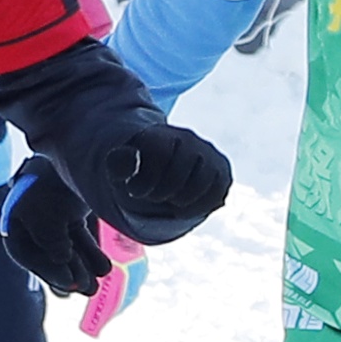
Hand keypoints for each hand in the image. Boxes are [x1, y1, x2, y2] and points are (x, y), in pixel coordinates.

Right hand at [0, 158, 115, 296]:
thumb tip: (61, 259)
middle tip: (87, 288)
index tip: (68, 283)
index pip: (25, 253)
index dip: (46, 270)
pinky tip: (104, 267)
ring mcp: (51, 216)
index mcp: (14, 217)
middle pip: (47, 254)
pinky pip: (79, 237)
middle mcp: (30, 220)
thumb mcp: (48, 208)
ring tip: (98, 282)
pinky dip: (91, 252)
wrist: (77, 143)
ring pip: (66, 248)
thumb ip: (50, 236)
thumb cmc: (53, 178)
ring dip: (82, 266)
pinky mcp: (70, 213)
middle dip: (69, 272)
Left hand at [97, 123, 231, 239]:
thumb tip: (128, 158)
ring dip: (181, 200)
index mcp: (161, 134)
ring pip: (202, 182)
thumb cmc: (139, 169)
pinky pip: (218, 192)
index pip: (159, 154)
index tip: (134, 190)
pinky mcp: (221, 172)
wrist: (162, 168)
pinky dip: (199, 206)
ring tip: (169, 200)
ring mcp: (208, 154)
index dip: (145, 181)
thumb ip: (118, 163)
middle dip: (161, 192)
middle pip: (179, 173)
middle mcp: (188, 139)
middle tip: (153, 196)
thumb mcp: (120, 168)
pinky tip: (183, 207)